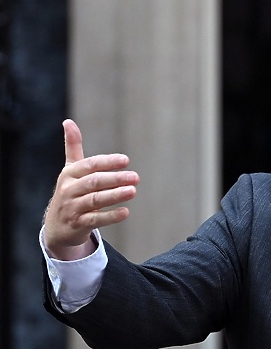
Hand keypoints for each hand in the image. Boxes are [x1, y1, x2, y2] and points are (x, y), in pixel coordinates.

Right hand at [43, 119, 138, 260]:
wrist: (56, 227)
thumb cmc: (70, 192)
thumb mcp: (70, 170)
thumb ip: (73, 147)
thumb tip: (68, 121)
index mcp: (70, 174)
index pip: (90, 165)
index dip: (108, 162)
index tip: (126, 160)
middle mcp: (69, 190)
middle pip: (94, 182)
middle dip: (115, 179)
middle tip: (136, 177)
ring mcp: (72, 208)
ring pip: (95, 200)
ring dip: (115, 195)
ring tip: (133, 191)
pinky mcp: (77, 224)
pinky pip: (95, 219)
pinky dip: (110, 216)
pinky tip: (125, 212)